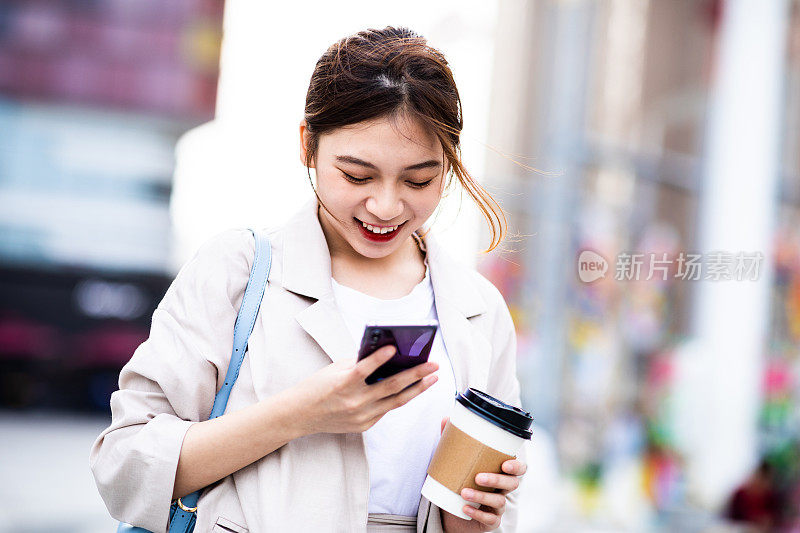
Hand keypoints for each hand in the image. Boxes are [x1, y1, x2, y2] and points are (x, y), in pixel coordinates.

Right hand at [289, 345, 438, 434]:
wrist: (301, 415)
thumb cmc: (318, 386)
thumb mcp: (336, 369)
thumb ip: (360, 363)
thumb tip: (388, 355)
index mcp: (343, 383)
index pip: (364, 369)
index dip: (379, 358)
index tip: (395, 347)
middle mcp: (354, 401)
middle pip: (391, 386)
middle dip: (416, 374)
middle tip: (434, 365)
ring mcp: (361, 416)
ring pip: (396, 401)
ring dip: (417, 388)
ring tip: (432, 378)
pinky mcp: (364, 425)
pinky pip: (386, 409)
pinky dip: (399, 397)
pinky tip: (413, 388)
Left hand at [439, 417, 526, 531]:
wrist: (452, 508)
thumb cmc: (461, 478)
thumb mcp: (456, 459)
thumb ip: (453, 439)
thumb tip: (445, 417)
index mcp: (500, 472)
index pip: (519, 469)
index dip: (516, 467)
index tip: (505, 464)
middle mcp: (503, 489)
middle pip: (512, 484)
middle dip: (496, 480)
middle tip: (478, 477)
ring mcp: (498, 506)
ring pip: (500, 502)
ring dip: (482, 496)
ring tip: (464, 492)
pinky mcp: (490, 520)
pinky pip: (490, 520)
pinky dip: (478, 514)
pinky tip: (465, 509)